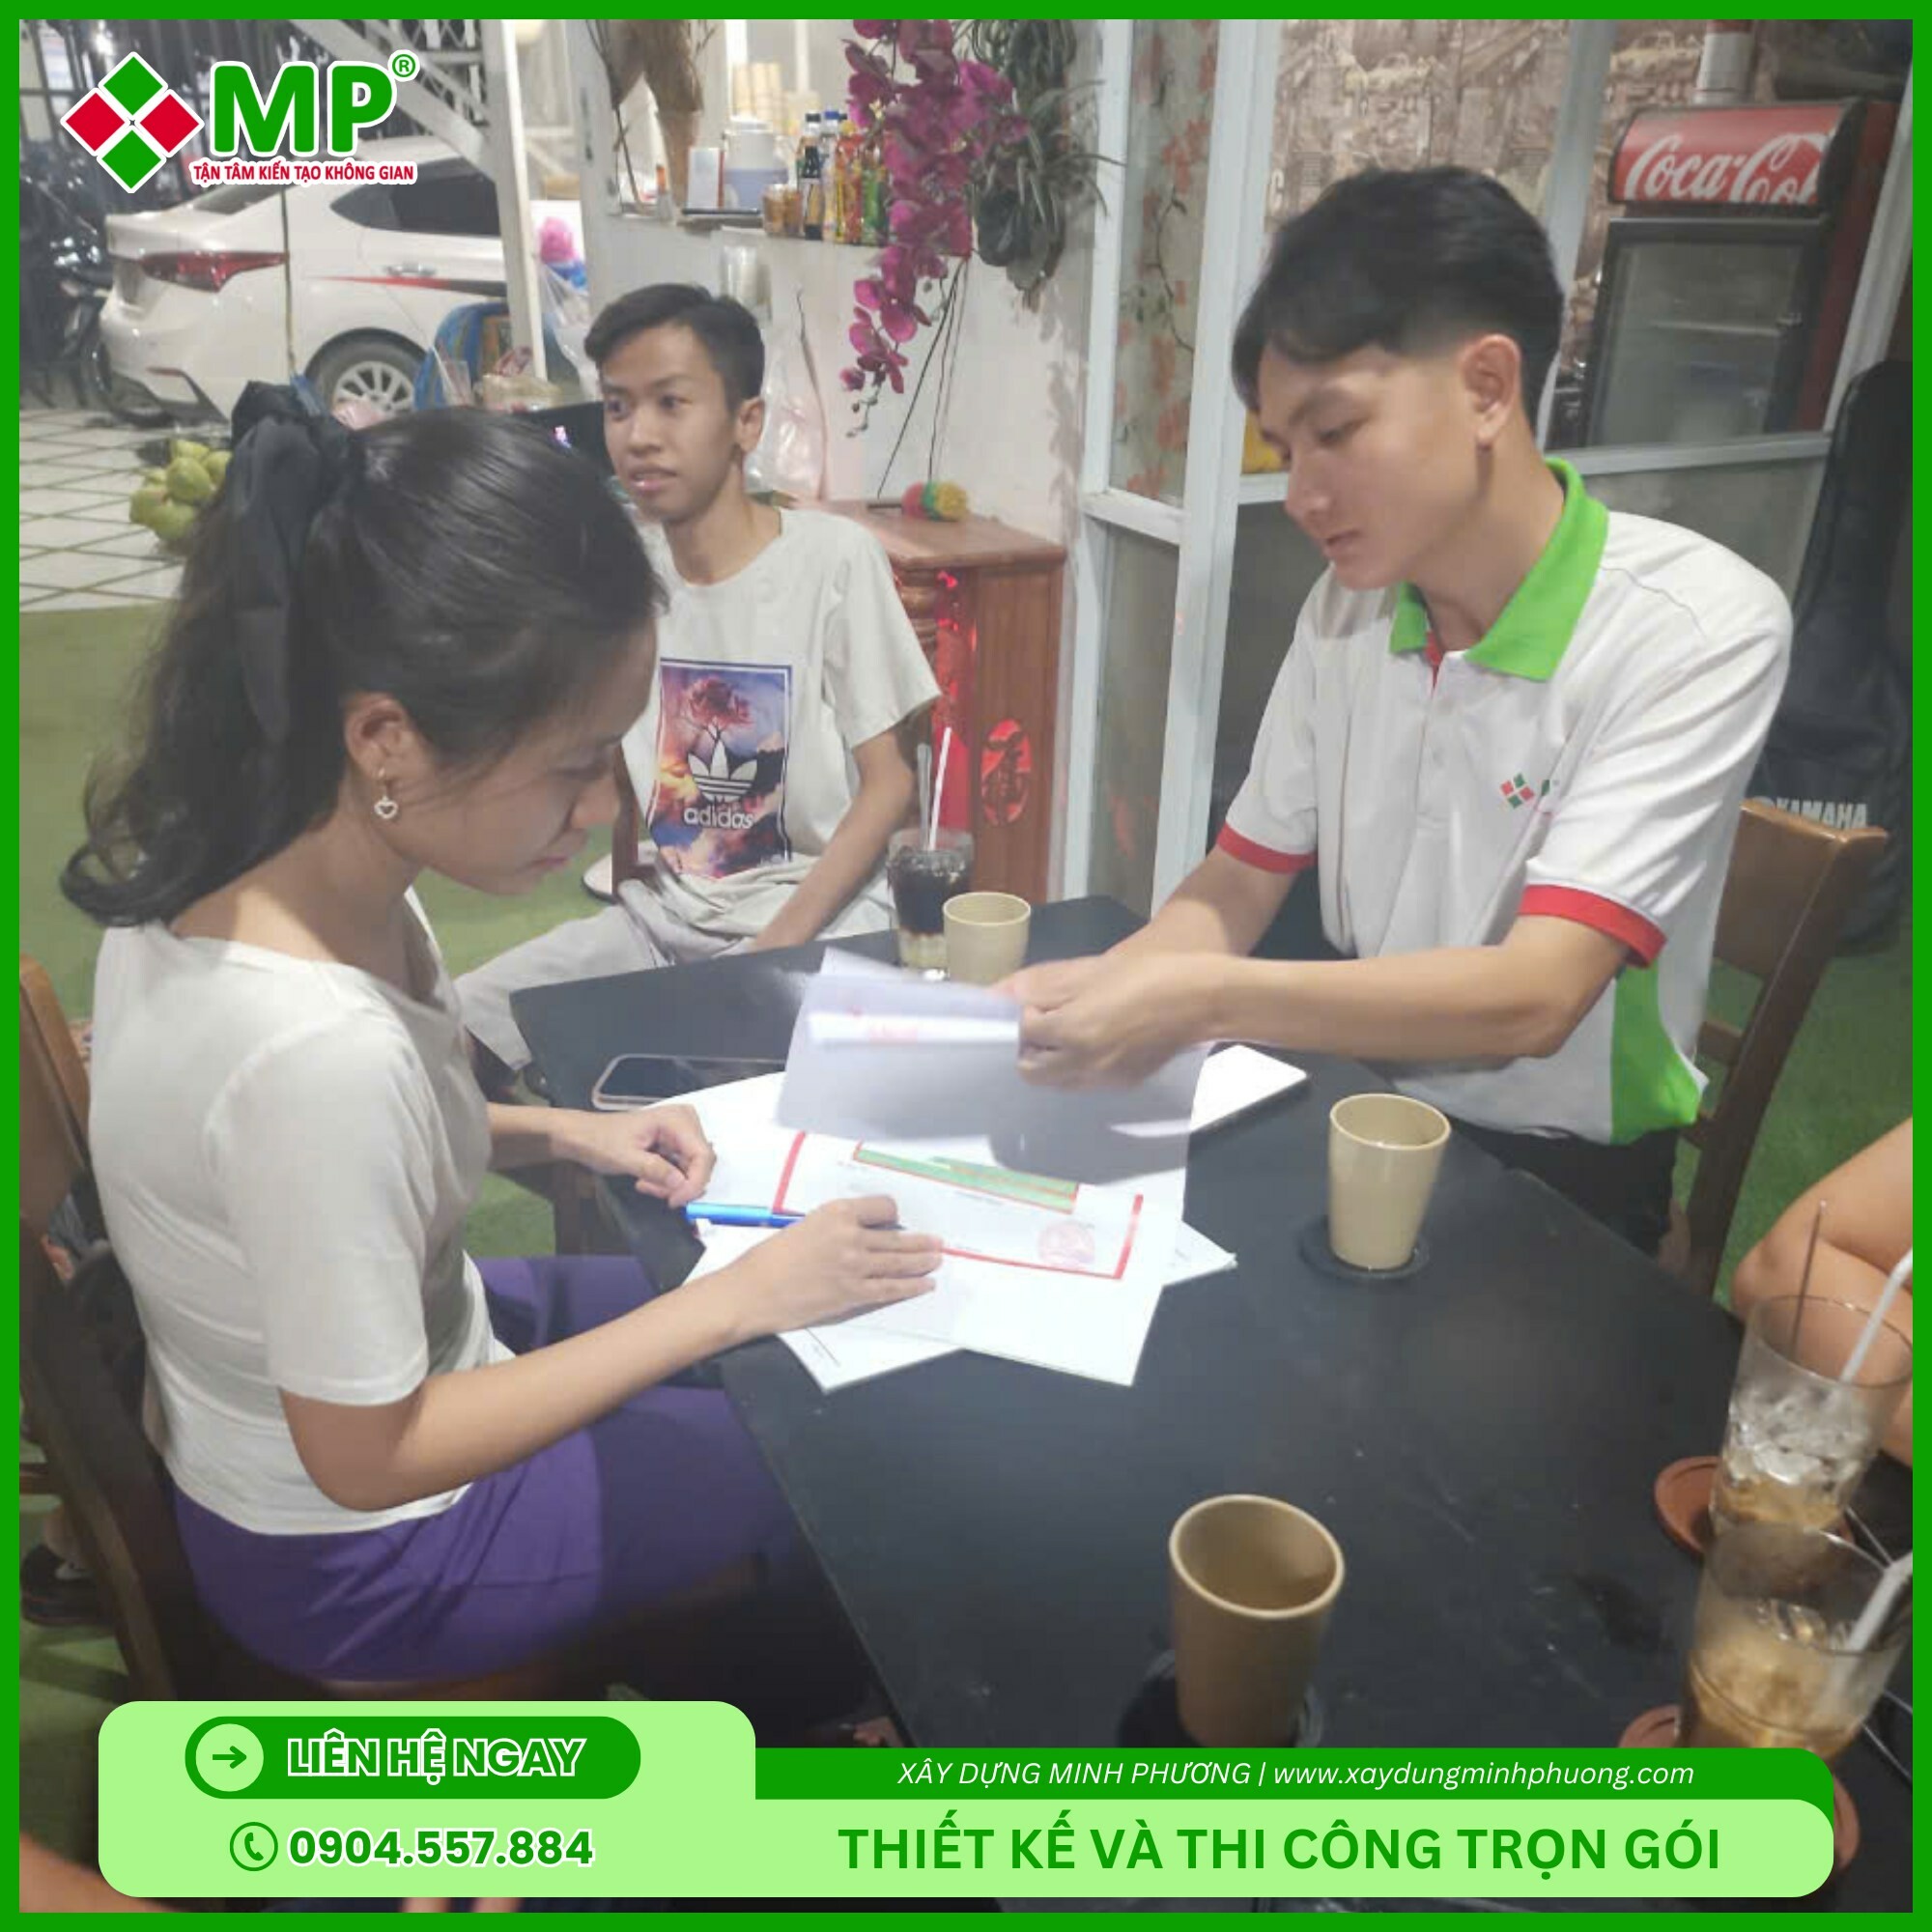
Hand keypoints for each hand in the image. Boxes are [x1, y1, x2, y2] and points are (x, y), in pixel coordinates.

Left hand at [559, 1104, 714, 1207]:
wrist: (584, 1136)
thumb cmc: (600, 1139)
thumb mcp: (625, 1157)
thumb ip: (655, 1170)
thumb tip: (680, 1184)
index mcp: (676, 1119)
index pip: (703, 1155)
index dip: (694, 1182)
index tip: (677, 1201)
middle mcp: (684, 1123)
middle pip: (700, 1164)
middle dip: (680, 1185)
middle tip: (654, 1192)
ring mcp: (681, 1134)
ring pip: (692, 1170)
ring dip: (671, 1185)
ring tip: (645, 1184)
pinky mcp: (675, 1144)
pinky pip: (683, 1169)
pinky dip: (668, 1181)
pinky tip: (648, 1181)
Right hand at [713, 1195, 940, 1337]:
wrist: (754, 1291)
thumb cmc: (771, 1258)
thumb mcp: (805, 1227)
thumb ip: (835, 1228)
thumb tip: (860, 1235)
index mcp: (837, 1213)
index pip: (882, 1207)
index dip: (892, 1214)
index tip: (895, 1221)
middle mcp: (851, 1236)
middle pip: (896, 1237)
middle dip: (920, 1241)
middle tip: (937, 1242)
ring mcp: (855, 1266)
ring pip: (899, 1262)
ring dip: (922, 1261)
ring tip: (938, 1259)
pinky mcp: (854, 1293)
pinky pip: (891, 1289)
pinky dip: (912, 1286)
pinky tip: (925, 1284)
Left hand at [1004, 952, 1209, 1087]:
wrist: (1200, 1000)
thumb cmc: (1147, 974)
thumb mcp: (1093, 972)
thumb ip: (1046, 987)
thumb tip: (1005, 994)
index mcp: (1073, 1032)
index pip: (1024, 1033)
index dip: (1027, 1016)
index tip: (1041, 1004)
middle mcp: (1083, 1064)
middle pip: (1030, 1071)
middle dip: (1030, 1047)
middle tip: (1046, 1024)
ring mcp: (1104, 1079)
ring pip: (1056, 1082)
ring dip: (1052, 1061)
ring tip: (1071, 1033)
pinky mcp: (1123, 1085)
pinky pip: (1084, 1083)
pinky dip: (1077, 1067)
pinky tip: (1097, 1042)